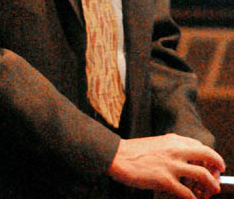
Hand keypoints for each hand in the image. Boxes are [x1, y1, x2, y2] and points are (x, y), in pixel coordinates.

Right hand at [109, 134, 224, 198]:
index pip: (201, 146)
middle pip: (208, 156)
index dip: (210, 156)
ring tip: (212, 190)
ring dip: (211, 185)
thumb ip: (172, 148)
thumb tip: (185, 158)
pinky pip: (187, 193)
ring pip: (203, 175)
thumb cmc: (132, 151)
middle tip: (218, 175)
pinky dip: (193, 198)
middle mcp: (175, 150)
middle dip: (218, 167)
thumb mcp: (156, 143)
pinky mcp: (164, 180)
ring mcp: (171, 165)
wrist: (114, 155)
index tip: (210, 164)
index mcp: (173, 140)